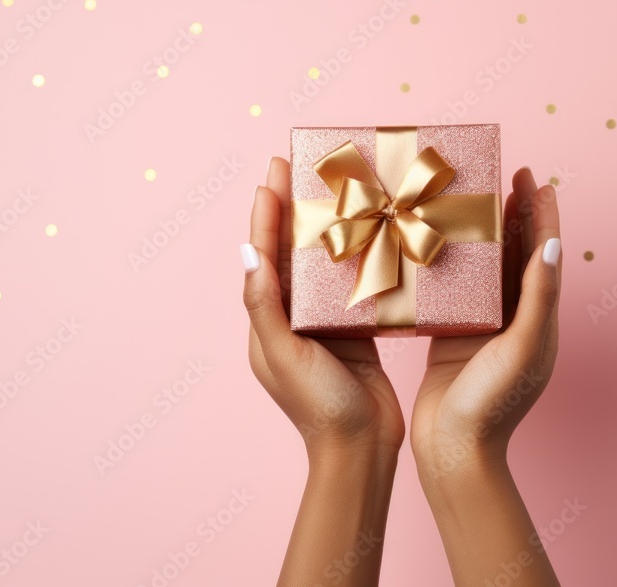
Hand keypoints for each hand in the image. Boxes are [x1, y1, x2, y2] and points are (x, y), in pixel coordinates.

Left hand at [242, 157, 404, 456]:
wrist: (361, 448)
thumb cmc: (319, 406)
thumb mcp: (283, 354)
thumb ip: (264, 305)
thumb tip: (247, 252)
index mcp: (267, 324)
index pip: (262, 258)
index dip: (266, 215)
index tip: (272, 176)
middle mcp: (292, 320)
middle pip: (289, 254)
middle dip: (292, 211)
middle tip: (299, 169)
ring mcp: (324, 325)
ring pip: (320, 266)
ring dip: (323, 228)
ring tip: (333, 191)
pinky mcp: (355, 330)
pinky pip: (351, 285)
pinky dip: (355, 257)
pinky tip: (369, 233)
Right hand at [411, 166, 561, 475]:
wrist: (455, 451)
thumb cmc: (493, 404)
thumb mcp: (523, 347)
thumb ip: (538, 297)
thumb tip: (553, 243)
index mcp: (540, 320)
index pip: (545, 255)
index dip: (542, 215)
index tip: (536, 179)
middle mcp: (517, 320)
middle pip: (519, 255)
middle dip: (515, 214)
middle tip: (506, 176)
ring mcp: (486, 328)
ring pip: (489, 269)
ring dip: (485, 233)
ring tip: (474, 199)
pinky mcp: (455, 337)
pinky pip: (459, 291)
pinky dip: (455, 263)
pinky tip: (438, 243)